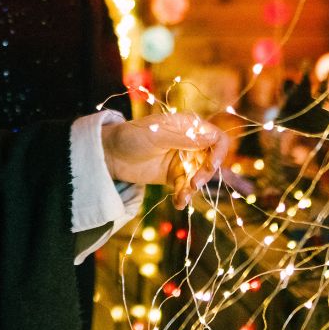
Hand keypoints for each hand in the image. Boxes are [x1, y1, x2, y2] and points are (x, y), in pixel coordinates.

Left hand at [101, 112, 228, 208]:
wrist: (110, 155)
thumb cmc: (131, 136)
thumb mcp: (157, 135)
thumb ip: (185, 139)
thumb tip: (213, 137)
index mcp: (189, 126)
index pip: (216, 138)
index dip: (219, 152)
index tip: (211, 166)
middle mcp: (190, 142)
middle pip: (211, 160)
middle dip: (205, 174)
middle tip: (192, 184)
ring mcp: (182, 160)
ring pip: (200, 176)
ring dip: (194, 188)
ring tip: (182, 197)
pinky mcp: (173, 176)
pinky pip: (186, 187)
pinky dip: (184, 196)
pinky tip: (178, 203)